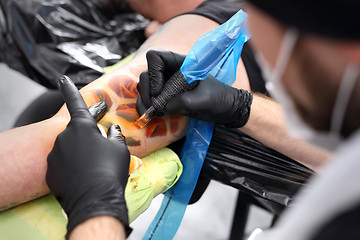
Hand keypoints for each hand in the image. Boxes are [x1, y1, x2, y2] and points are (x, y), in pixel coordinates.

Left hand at [46, 76, 130, 236]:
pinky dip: (72, 167)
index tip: (62, 78)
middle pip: (77, 132)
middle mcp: (64, 137)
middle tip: (101, 153)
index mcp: (81, 127)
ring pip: (69, 149)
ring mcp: (55, 154)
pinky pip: (63, 164)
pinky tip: (84, 177)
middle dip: (87, 138)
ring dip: (80, 154)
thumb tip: (112, 130)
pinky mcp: (50, 171)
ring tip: (94, 169)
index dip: (69, 89)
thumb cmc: (110, 170)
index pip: (75, 103)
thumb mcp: (119, 149)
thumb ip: (114, 136)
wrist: (95, 200)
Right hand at [137, 50, 252, 127]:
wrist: (225, 110)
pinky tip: (152, 116)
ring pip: (144, 87)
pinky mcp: (166, 98)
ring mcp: (166, 85)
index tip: (159, 91)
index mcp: (181, 63)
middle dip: (147, 91)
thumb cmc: (219, 99)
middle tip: (156, 107)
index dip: (153, 73)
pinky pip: (148, 99)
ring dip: (144, 101)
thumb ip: (184, 102)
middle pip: (146, 74)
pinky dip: (146, 107)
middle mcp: (170, 72)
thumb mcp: (204, 100)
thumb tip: (164, 107)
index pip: (155, 57)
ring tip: (154, 113)